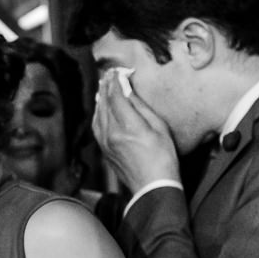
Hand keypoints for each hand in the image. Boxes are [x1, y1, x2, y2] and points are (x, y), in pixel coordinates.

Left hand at [92, 69, 180, 193]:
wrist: (152, 186)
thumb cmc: (162, 158)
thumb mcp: (158, 127)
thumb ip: (140, 107)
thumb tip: (127, 91)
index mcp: (127, 125)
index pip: (115, 95)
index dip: (115, 80)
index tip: (118, 71)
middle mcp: (111, 133)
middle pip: (104, 103)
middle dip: (106, 86)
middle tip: (109, 74)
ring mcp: (105, 142)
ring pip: (97, 114)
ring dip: (100, 98)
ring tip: (104, 87)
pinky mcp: (104, 150)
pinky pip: (96, 126)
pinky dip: (98, 113)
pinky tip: (101, 108)